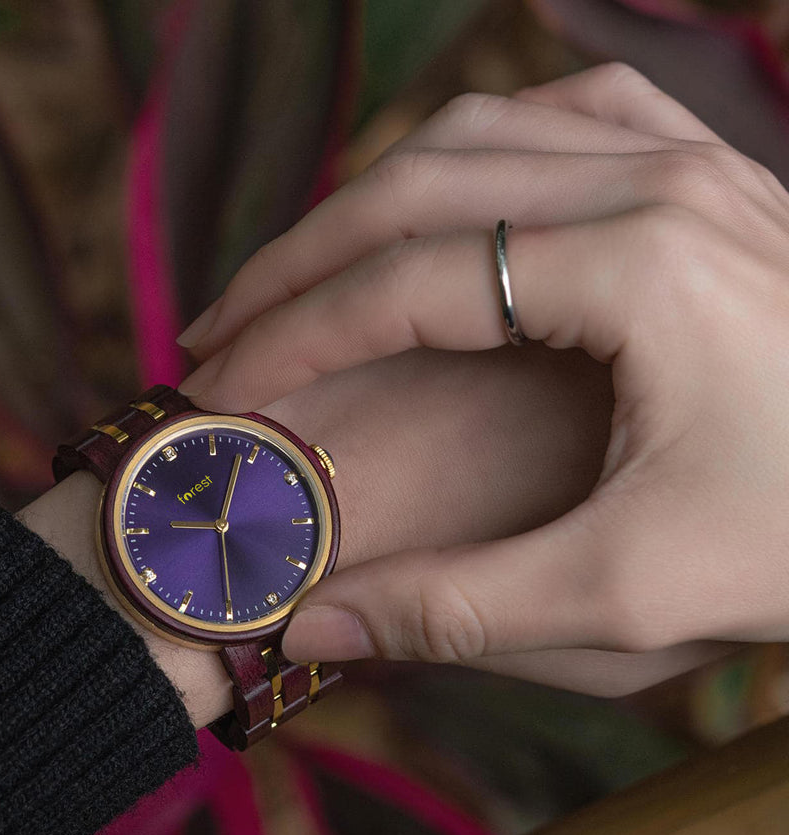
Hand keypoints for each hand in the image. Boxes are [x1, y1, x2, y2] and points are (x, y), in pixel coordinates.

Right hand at [177, 63, 784, 677]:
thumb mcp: (628, 594)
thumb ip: (456, 608)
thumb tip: (309, 626)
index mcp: (636, 268)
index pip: (400, 280)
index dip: (287, 339)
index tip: (218, 393)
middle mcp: (658, 181)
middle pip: (414, 186)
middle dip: (293, 264)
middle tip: (219, 332)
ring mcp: (690, 160)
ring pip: (473, 134)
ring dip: (365, 203)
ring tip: (297, 277)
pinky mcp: (705, 176)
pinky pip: (557, 120)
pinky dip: (469, 157)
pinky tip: (436, 204)